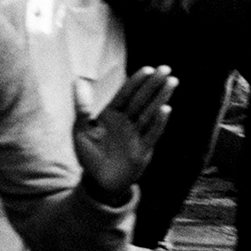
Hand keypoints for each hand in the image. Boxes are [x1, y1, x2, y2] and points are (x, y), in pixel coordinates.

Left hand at [73, 66, 177, 199]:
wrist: (98, 182)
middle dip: (153, 84)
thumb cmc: (89, 155)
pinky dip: (158, 122)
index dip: (136, 82)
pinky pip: (152, 133)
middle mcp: (126, 122)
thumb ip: (82, 108)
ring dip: (161, 98)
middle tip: (166, 69)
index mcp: (112, 115)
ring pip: (150, 113)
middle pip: (141, 100)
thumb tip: (77, 82)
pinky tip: (166, 109)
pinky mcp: (142, 149)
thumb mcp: (81, 130)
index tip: (148, 68)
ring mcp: (136, 135)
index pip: (126, 94)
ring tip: (172, 82)